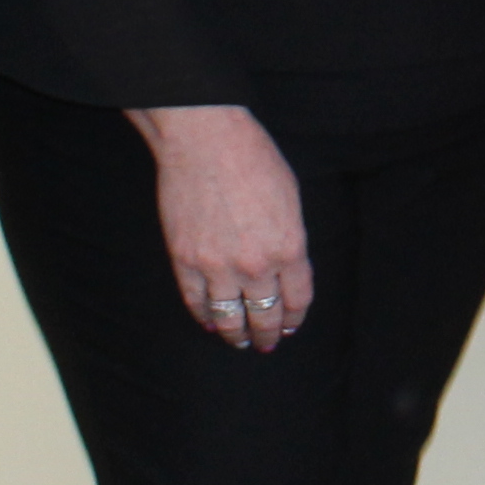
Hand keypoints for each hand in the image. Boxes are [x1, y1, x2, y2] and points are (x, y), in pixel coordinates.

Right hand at [134, 104, 312, 348]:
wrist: (205, 140)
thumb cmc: (252, 158)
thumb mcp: (290, 198)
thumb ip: (290, 237)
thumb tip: (286, 267)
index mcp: (289, 248)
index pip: (297, 300)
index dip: (294, 319)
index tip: (290, 327)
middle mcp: (256, 265)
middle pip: (265, 315)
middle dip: (268, 333)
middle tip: (266, 343)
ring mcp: (218, 266)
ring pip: (230, 317)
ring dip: (236, 334)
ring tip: (240, 342)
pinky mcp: (186, 260)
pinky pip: (197, 301)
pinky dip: (205, 316)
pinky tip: (211, 321)